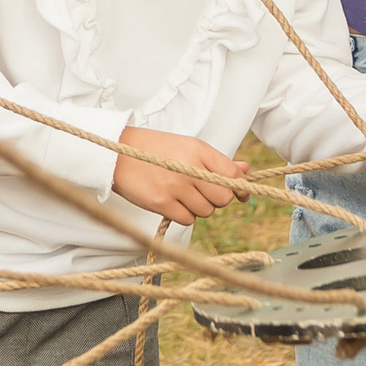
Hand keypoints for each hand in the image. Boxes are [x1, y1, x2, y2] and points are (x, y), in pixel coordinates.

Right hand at [112, 128, 247, 224]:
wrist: (119, 154)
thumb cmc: (157, 150)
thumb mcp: (189, 147)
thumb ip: (218, 161)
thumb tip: (246, 171)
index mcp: (198, 150)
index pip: (232, 174)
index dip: (240, 187)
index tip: (240, 194)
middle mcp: (189, 168)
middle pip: (223, 198)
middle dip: (218, 199)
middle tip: (205, 193)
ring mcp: (175, 187)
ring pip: (206, 211)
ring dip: (199, 207)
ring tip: (184, 194)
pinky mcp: (161, 203)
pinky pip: (187, 219)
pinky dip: (184, 214)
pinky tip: (173, 202)